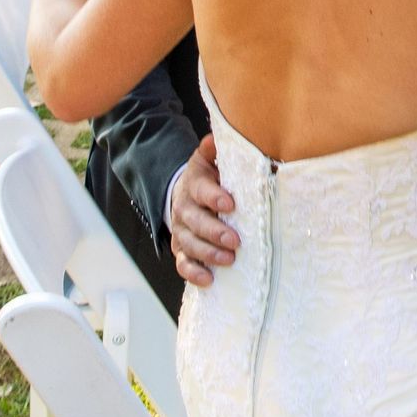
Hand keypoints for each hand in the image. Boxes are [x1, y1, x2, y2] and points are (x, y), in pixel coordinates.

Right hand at [170, 135, 238, 287]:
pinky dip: (193, 273)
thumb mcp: (210, 158)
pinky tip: (209, 280)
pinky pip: (183, 263)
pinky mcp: (182, 249)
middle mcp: (184, 209)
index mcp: (194, 184)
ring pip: (189, 244)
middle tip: (235, 240)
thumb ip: (215, 149)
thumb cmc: (208, 176)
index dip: (214, 197)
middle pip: (195, 222)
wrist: (185, 192)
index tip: (231, 204)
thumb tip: (217, 137)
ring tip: (229, 259)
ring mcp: (181, 231)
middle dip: (214, 231)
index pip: (202, 190)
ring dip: (208, 254)